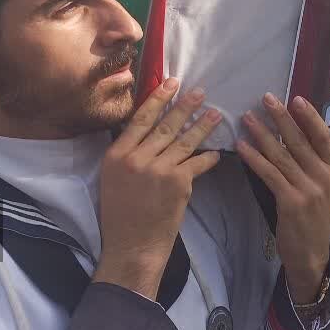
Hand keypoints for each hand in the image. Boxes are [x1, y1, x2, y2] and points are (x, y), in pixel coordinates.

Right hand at [95, 79, 222, 299]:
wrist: (131, 246)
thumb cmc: (119, 216)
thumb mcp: (112, 179)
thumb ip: (128, 155)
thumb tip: (147, 132)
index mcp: (116, 155)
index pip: (140, 119)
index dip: (158, 99)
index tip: (171, 83)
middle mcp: (136, 158)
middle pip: (165, 125)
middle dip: (184, 106)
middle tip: (200, 92)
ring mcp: (158, 169)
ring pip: (184, 140)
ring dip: (203, 125)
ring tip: (215, 113)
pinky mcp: (178, 183)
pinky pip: (197, 163)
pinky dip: (208, 156)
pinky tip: (217, 151)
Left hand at [237, 94, 329, 302]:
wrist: (311, 255)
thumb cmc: (312, 220)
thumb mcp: (320, 189)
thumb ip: (310, 165)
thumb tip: (290, 136)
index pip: (323, 136)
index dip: (310, 116)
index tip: (296, 98)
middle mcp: (323, 176)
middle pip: (300, 140)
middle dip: (281, 117)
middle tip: (266, 98)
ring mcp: (308, 189)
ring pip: (281, 154)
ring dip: (262, 134)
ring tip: (247, 118)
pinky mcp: (291, 202)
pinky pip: (269, 173)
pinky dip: (254, 158)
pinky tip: (242, 147)